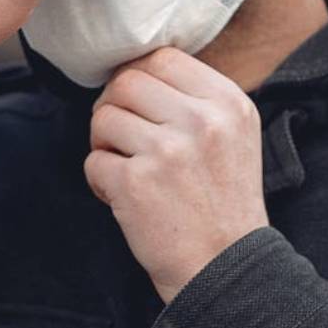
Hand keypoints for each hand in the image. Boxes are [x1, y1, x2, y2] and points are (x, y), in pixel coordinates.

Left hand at [84, 47, 269, 303]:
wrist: (225, 269)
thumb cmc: (223, 205)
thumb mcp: (234, 137)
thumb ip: (195, 100)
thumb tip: (136, 69)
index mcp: (228, 103)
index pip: (162, 58)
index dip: (138, 79)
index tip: (138, 107)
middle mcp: (201, 121)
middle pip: (126, 82)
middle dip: (114, 108)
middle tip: (123, 139)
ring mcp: (167, 151)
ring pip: (104, 117)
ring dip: (105, 144)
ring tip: (127, 171)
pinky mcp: (136, 183)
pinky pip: (93, 160)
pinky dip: (99, 181)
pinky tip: (122, 198)